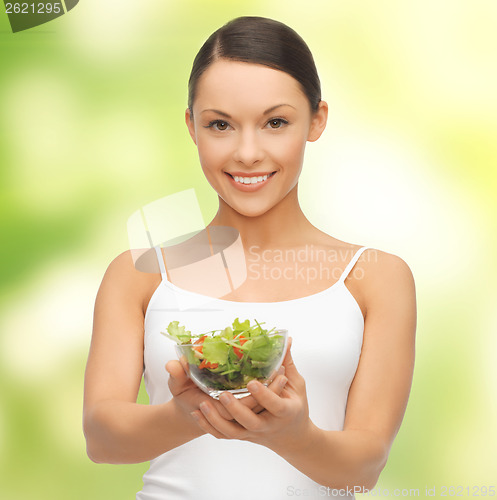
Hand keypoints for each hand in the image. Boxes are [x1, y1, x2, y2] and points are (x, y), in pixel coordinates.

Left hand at [189, 337, 312, 452]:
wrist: (292, 438)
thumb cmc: (296, 407)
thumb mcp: (296, 385)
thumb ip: (288, 363)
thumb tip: (286, 339)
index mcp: (284, 411)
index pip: (274, 405)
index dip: (264, 395)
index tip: (252, 383)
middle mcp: (267, 424)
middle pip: (250, 421)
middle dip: (235, 409)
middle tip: (222, 394)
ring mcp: (253, 433)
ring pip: (232, 432)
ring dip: (215, 420)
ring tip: (202, 404)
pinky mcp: (243, 436)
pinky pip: (223, 435)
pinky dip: (209, 426)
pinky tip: (197, 414)